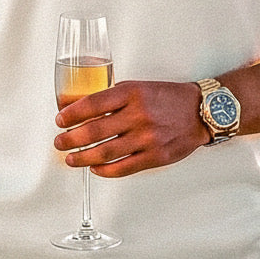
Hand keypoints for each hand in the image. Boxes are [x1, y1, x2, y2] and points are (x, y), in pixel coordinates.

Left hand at [54, 80, 209, 176]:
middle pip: (94, 130)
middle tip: (59, 142)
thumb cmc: (167, 98)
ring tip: (70, 159)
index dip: (71, 114)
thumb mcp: (139, 87)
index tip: (60, 120)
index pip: (93, 103)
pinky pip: (123, 168)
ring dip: (82, 157)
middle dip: (71, 138)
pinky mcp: (155, 157)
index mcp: (132, 93)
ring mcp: (147, 138)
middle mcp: (138, 115)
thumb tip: (81, 108)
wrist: (200, 111)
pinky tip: (95, 168)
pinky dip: (104, 170)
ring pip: (105, 152)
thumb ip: (113, 98)